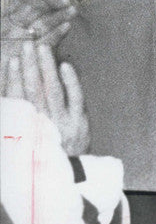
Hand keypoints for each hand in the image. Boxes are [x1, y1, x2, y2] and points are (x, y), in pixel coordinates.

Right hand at [1, 0, 78, 54]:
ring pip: (41, 23)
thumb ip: (8, 19)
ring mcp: (12, 44)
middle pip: (30, 8)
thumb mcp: (1, 33)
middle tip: (64, 0)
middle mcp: (2, 29)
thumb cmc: (1, 57)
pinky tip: (67, 27)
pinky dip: (58, 32)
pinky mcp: (24, 59)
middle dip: (50, 1)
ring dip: (59, 14)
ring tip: (71, 10)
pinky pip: (45, 42)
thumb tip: (33, 2)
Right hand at [1, 40, 89, 154]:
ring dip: (47, 67)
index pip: (16, 98)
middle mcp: (41, 123)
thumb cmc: (39, 155)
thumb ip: (16, 115)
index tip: (10, 60)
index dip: (12, 78)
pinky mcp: (79, 122)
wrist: (65, 179)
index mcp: (24, 128)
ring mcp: (62, 122)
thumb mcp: (22, 139)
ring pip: (53, 90)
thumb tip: (8, 95)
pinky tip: (65, 65)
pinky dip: (71, 81)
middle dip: (29, 65)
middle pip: (34, 90)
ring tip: (42, 47)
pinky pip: (76, 98)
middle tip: (27, 44)